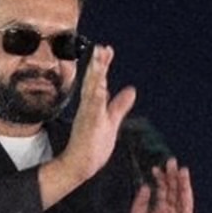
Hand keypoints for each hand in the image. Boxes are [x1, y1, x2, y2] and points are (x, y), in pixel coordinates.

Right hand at [50, 45, 136, 195]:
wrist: (80, 165)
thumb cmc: (94, 144)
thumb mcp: (112, 121)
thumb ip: (120, 105)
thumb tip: (131, 89)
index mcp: (93, 104)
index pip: (99, 80)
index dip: (102, 65)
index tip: (106, 49)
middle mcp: (89, 107)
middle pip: (93, 81)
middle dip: (97, 64)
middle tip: (102, 47)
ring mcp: (88, 116)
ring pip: (92, 91)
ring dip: (96, 75)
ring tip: (100, 60)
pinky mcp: (89, 127)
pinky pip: (93, 111)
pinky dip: (96, 99)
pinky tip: (101, 88)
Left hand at [129, 157, 194, 212]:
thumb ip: (140, 204)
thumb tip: (146, 185)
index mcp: (160, 211)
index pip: (162, 191)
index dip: (160, 179)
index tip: (156, 167)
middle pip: (173, 191)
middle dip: (172, 177)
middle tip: (171, 162)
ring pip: (182, 199)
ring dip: (182, 185)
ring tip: (181, 171)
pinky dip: (187, 201)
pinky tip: (185, 190)